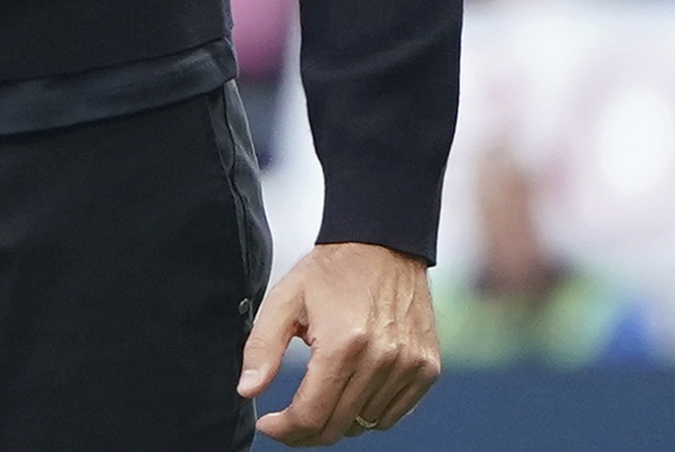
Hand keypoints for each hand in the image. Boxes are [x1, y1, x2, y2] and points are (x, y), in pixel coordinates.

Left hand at [241, 243, 441, 442]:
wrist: (383, 243)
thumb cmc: (329, 271)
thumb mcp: (284, 300)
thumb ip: (262, 348)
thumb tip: (246, 391)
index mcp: (343, 344)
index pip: (311, 414)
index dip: (284, 429)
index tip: (266, 424)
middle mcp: (382, 360)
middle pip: (338, 426)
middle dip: (304, 432)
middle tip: (285, 422)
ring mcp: (410, 366)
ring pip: (365, 424)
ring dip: (337, 421)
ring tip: (317, 398)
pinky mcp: (428, 368)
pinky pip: (392, 414)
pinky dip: (367, 413)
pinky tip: (348, 393)